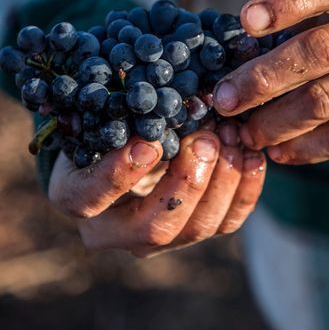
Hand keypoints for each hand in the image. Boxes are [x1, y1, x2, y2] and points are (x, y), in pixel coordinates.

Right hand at [47, 125, 266, 256]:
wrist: (123, 141)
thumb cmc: (107, 119)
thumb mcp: (104, 111)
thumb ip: (123, 109)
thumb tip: (157, 90)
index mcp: (76, 195)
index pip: (89, 197)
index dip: (118, 176)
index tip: (149, 144)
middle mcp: (111, 230)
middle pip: (154, 228)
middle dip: (188, 182)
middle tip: (206, 138)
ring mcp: (154, 239)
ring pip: (195, 229)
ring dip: (222, 180)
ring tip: (232, 136)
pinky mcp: (191, 233)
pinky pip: (225, 223)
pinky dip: (245, 189)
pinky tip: (252, 155)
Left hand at [213, 0, 328, 164]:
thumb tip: (245, 30)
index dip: (287, 2)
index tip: (245, 20)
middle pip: (319, 53)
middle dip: (262, 79)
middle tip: (222, 99)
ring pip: (328, 102)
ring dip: (276, 121)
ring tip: (242, 131)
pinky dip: (309, 147)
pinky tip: (278, 151)